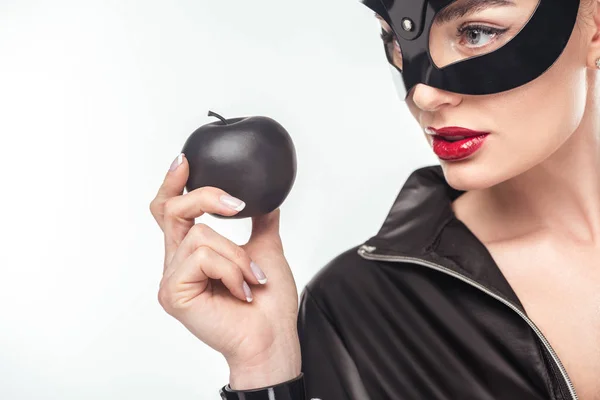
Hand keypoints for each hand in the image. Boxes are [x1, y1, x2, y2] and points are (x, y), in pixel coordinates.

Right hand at [149, 154, 300, 388]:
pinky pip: (202, 257)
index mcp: (192, 254)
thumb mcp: (266, 251)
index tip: (184, 160)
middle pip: (171, 210)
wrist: (271, 338)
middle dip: (206, 198)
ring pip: (200, 235)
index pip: (170, 212)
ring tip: (251, 279)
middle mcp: (176, 264)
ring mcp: (171, 279)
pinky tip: (241, 290)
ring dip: (237, 256)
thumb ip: (260, 223)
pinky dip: (231, 269)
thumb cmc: (268, 304)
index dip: (173, 184)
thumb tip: (267, 199)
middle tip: (237, 206)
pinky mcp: (173, 292)